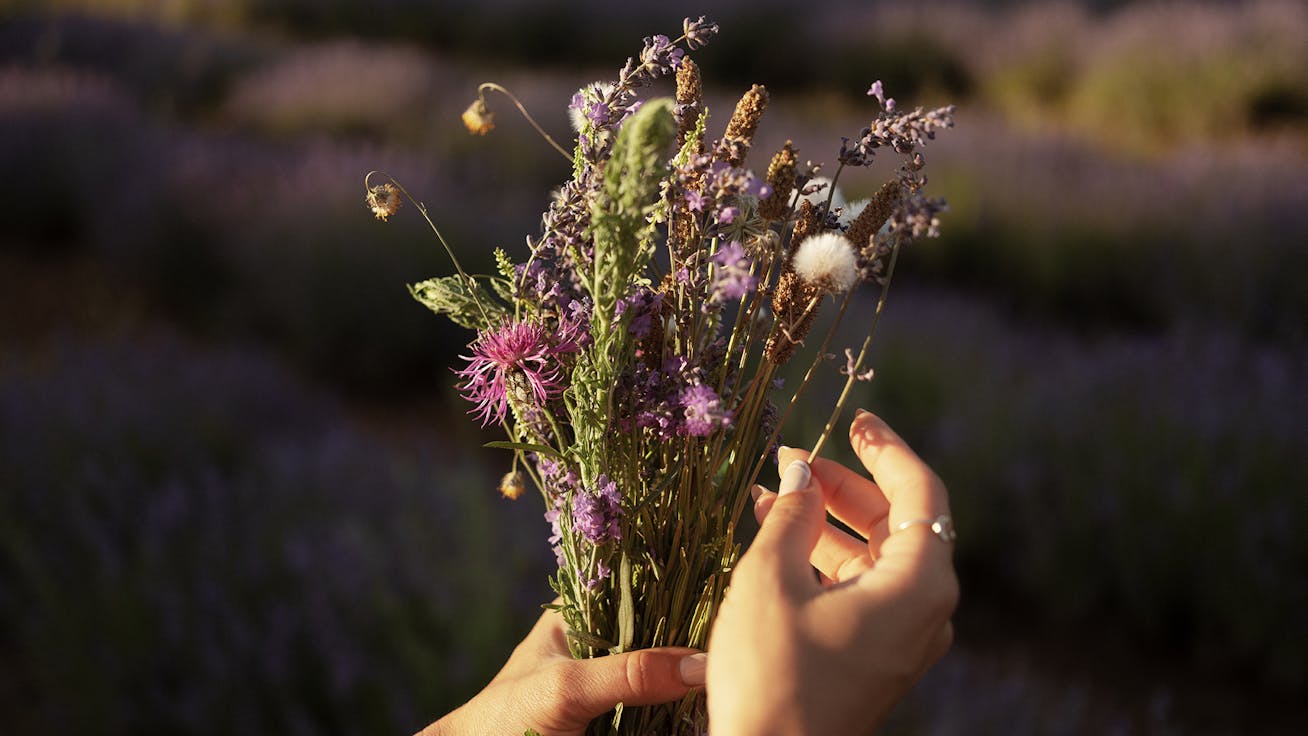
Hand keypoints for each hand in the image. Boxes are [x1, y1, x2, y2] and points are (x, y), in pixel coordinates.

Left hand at [418, 604, 705, 735]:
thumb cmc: (506, 718)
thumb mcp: (567, 687)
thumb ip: (629, 672)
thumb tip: (700, 666)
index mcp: (582, 615)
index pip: (642, 587)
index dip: (683, 588)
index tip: (725, 596)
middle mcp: (604, 645)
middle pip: (664, 633)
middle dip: (697, 639)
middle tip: (736, 641)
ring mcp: (616, 687)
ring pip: (669, 675)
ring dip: (695, 679)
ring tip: (733, 671)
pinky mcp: (624, 722)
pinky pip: (664, 713)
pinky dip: (685, 711)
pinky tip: (710, 706)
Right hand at [706, 409, 957, 734]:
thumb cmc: (772, 675)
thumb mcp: (771, 580)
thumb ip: (792, 516)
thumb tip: (801, 472)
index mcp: (919, 585)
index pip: (920, 493)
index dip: (886, 449)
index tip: (855, 420)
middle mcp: (925, 610)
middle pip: (897, 523)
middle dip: (843, 486)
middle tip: (796, 459)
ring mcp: (903, 638)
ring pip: (873, 557)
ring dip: (825, 522)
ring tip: (772, 495)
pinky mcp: (877, 657)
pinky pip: (860, 590)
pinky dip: (823, 560)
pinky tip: (776, 540)